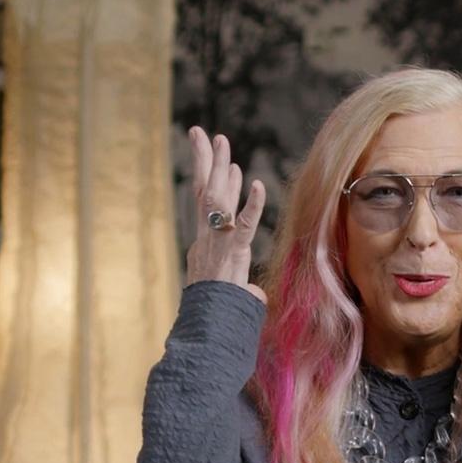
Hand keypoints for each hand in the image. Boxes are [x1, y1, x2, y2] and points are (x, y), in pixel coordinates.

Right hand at [184, 126, 267, 303]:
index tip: (211, 155)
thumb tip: (256, 294)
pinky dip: (251, 206)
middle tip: (205, 134)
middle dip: (205, 160)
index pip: (204, 204)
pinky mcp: (232, 255)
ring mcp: (217, 244)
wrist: (207, 328)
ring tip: (222, 142)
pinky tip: (257, 185)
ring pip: (217, 200)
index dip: (207, 177)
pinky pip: (243, 227)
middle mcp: (206, 239)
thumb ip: (243, 289)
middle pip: (204, 191)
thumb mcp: (228, 296)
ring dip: (220, 169)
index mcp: (204, 244)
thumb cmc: (217, 317)